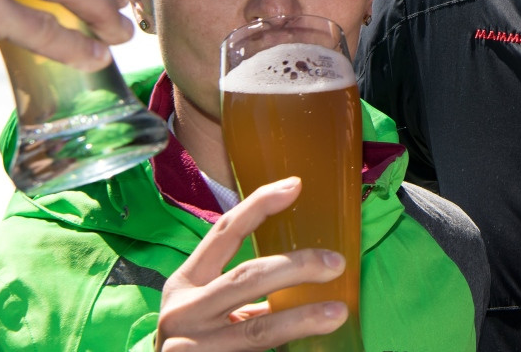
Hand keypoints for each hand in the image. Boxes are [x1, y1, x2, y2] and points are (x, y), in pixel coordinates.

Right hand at [156, 177, 350, 350]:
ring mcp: (191, 347)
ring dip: (302, 319)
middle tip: (336, 263)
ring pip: (257, 329)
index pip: (223, 233)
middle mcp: (183, 311)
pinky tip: (314, 347)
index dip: (258, 205)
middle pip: (246, 278)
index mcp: (184, 283)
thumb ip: (241, 291)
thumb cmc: (195, 343)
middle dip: (295, 267)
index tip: (295, 185)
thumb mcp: (204, 310)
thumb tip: (304, 267)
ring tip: (337, 312)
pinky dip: (287, 349)